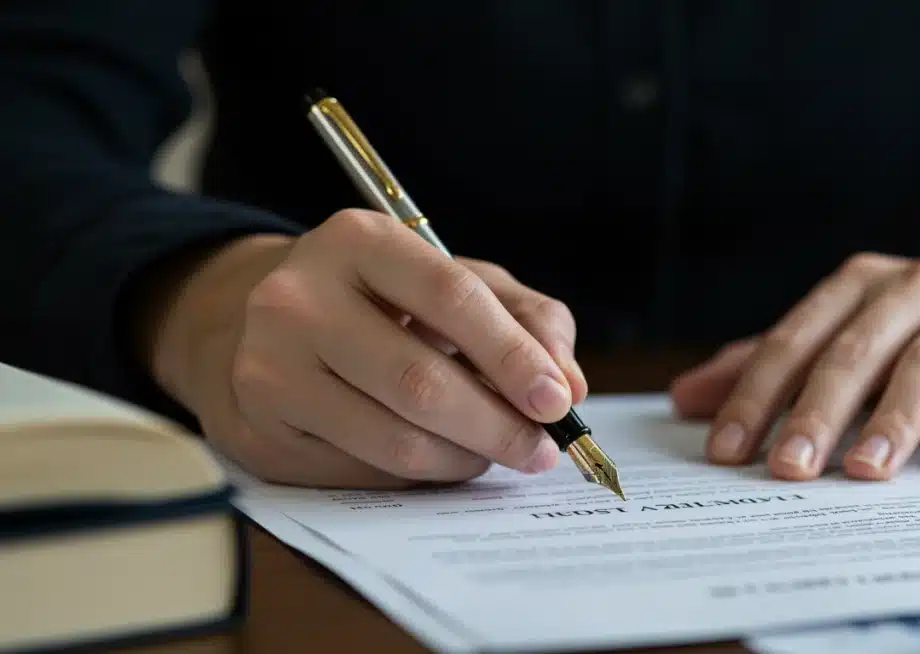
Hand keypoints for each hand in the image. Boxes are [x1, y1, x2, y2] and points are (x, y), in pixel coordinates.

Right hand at [141, 209, 586, 487]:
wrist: (264, 326)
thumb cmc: (382, 301)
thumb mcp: (457, 282)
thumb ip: (527, 320)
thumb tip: (568, 387)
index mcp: (357, 241)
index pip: (450, 296)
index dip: (512, 355)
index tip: (557, 401)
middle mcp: (299, 299)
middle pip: (419, 381)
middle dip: (497, 425)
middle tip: (542, 448)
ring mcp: (269, 369)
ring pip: (393, 440)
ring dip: (464, 458)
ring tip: (496, 453)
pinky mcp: (261, 432)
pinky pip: (364, 474)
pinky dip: (420, 475)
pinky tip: (439, 457)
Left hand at [669, 253, 919, 480]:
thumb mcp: (853, 343)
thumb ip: (775, 368)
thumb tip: (686, 399)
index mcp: (859, 286)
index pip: (796, 339)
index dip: (757, 393)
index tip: (726, 449)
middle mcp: (915, 285)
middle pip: (855, 349)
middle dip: (816, 410)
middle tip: (787, 469)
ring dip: (894, 419)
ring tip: (864, 472)